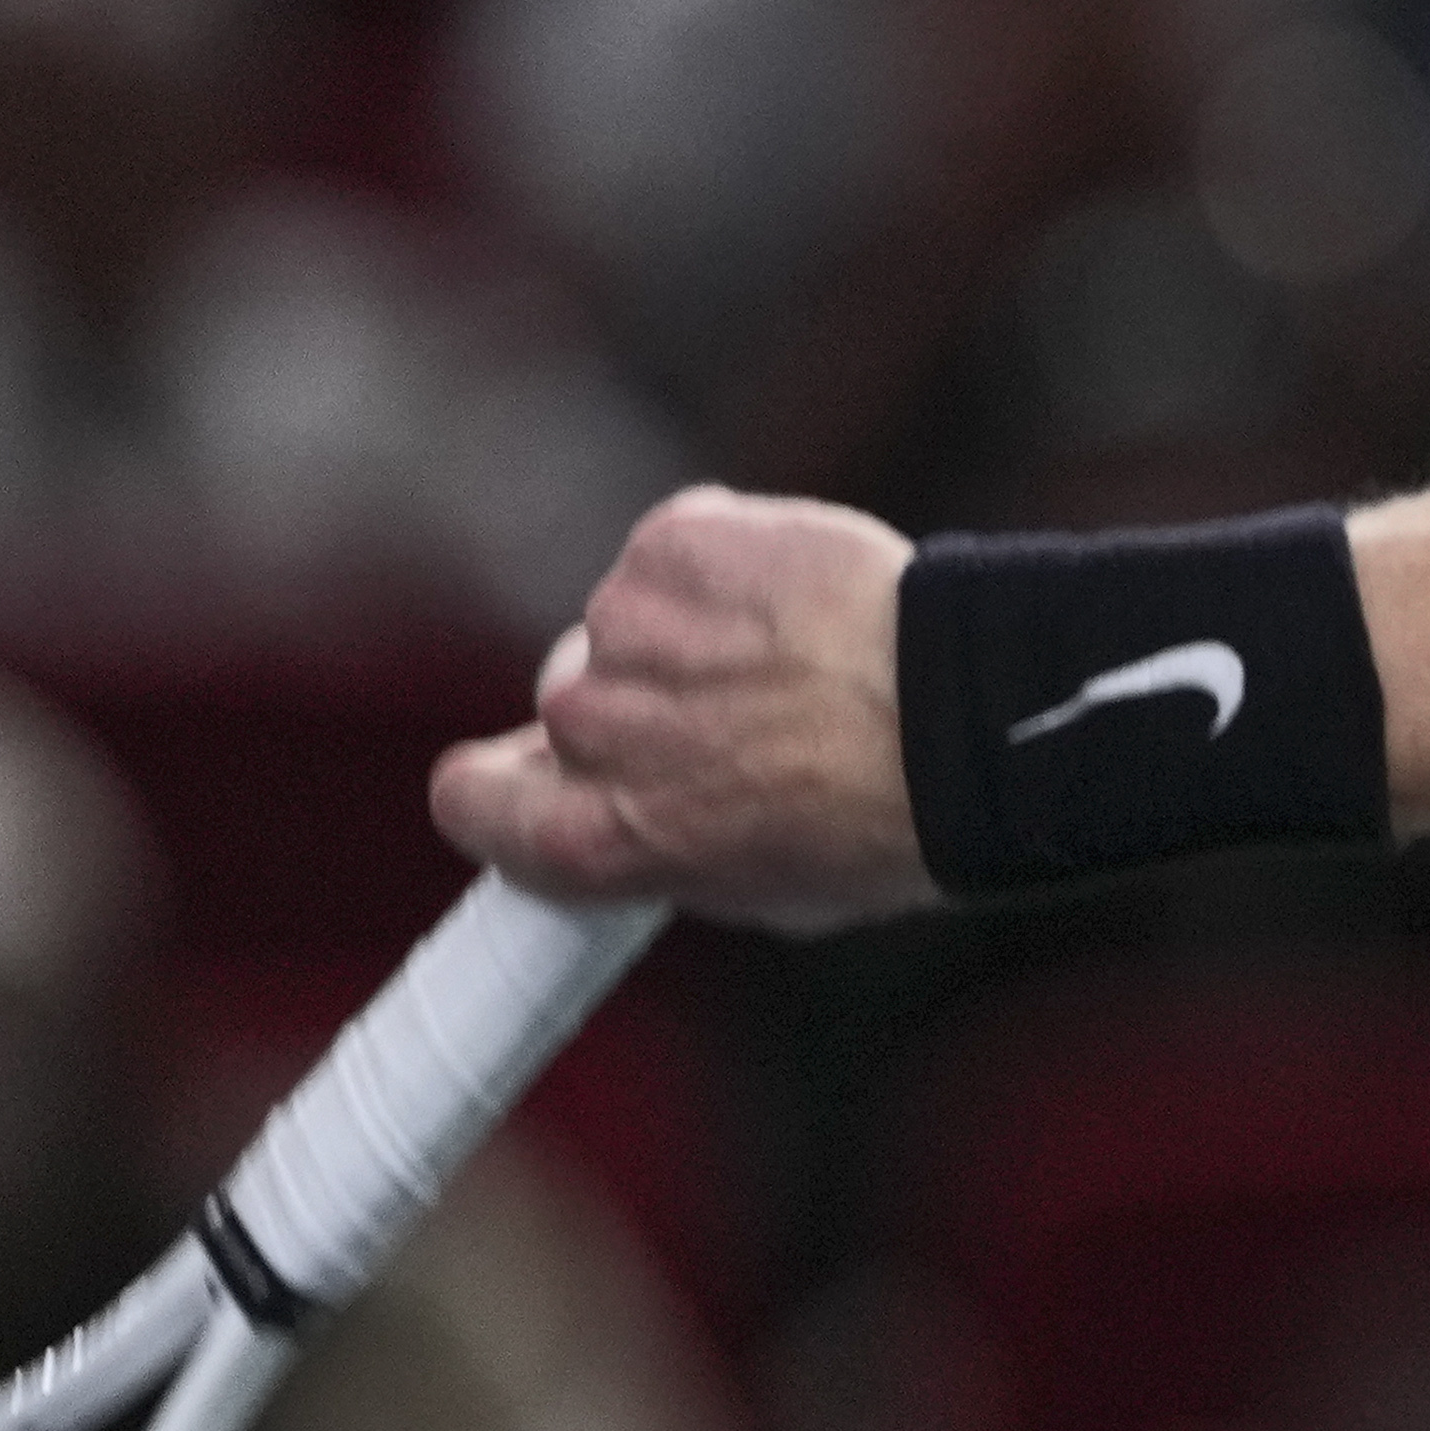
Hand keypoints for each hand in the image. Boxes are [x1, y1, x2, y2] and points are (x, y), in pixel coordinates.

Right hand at [433, 488, 936, 931]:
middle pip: (568, 705)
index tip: (548, 783)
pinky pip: (680, 553)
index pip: (468, 799)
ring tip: (798, 666)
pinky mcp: (670, 540)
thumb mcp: (753, 890)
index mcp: (585, 836)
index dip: (511, 790)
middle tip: (743, 721)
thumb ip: (659, 843)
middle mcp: (582, 728)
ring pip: (630, 626)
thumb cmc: (880, 830)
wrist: (962, 724)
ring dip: (693, 636)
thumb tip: (634, 815)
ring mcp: (619, 625)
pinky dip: (730, 568)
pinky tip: (801, 603)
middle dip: (638, 709)